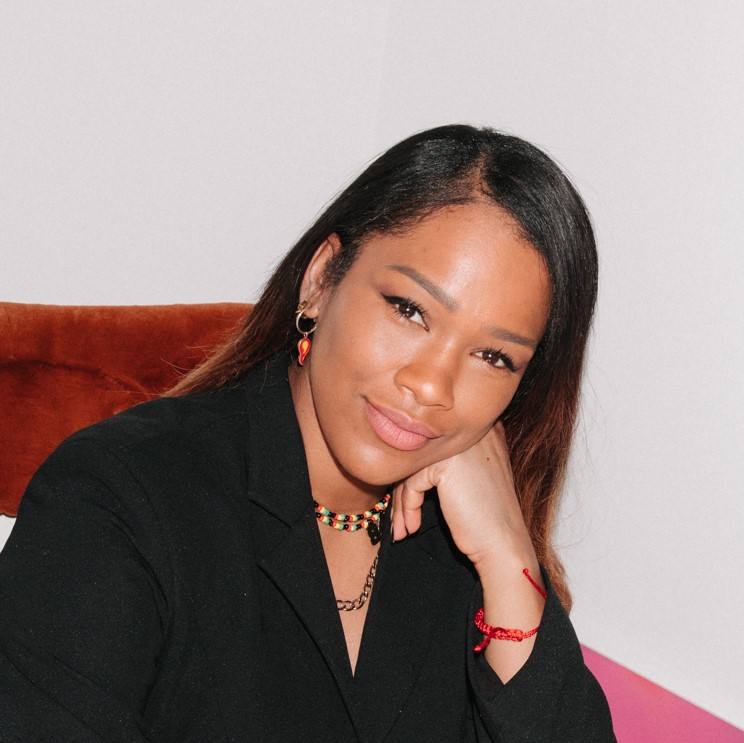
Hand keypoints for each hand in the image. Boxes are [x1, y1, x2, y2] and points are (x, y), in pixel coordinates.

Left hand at [391, 422, 535, 569]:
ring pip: (413, 469)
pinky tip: (412, 528)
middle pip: (421, 455)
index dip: (416, 475)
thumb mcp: (469, 478)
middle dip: (404, 490)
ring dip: (402, 503)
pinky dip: (408, 508)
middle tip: (397, 518)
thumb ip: (447, 462)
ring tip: (400, 528)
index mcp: (481, 430)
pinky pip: (412, 483)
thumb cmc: (486, 519)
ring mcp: (460, 445)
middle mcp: (472, 431)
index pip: (435, 446)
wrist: (504, 546)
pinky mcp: (447, 464)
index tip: (406, 503)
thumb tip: (402, 462)